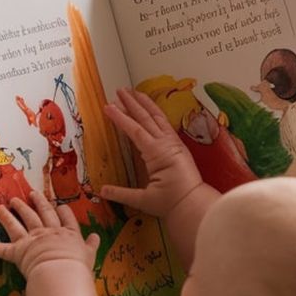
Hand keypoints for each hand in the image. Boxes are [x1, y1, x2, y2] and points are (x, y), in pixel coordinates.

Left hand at [0, 191, 98, 283]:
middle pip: (41, 213)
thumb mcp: (89, 255)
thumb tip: (95, 236)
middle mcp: (49, 232)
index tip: (57, 204)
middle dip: (36, 202)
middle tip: (30, 194)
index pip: (64, 217)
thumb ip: (91, 245)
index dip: (60, 210)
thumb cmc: (77, 266)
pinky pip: (3, 250)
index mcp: (67, 233)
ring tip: (5, 204)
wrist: (61, 273)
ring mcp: (33, 240)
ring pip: (20, 222)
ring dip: (11, 213)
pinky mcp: (19, 252)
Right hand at [100, 88, 204, 216]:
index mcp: (157, 154)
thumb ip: (122, 194)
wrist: (195, 205)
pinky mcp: (178, 147)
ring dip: (145, 104)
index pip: (135, 131)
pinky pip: (165, 125)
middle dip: (132, 103)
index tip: (108, 106)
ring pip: (158, 118)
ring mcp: (174, 144)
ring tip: (135, 92)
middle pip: (146, 118)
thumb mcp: (144, 200)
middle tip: (119, 90)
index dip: (120, 118)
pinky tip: (151, 109)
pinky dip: (156, 114)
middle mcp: (166, 144)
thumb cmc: (171, 204)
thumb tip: (100, 191)